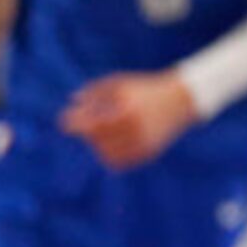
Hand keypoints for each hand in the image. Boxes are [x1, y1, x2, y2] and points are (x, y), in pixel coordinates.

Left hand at [61, 72, 202, 168]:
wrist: (181, 99)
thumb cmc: (145, 88)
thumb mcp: (120, 83)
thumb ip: (95, 92)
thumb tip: (72, 103)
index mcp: (127, 110)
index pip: (93, 123)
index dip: (75, 123)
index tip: (65, 122)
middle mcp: (136, 129)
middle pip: (97, 140)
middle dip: (88, 133)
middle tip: (88, 125)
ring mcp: (144, 142)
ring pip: (107, 155)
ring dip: (98, 146)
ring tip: (101, 134)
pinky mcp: (149, 153)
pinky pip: (121, 162)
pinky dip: (111, 156)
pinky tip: (111, 144)